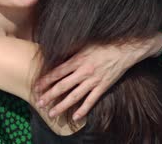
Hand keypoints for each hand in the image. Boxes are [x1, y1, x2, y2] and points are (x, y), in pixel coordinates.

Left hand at [33, 36, 161, 120]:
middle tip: (39, 103)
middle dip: (49, 96)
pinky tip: (75, 117)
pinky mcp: (103, 87)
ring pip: (74, 96)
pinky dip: (83, 109)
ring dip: (62, 106)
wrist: (125, 49)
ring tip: (52, 113)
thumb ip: (70, 51)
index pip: (57, 72)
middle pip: (62, 86)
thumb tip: (56, 52)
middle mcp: (83, 72)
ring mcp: (93, 81)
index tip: (36, 87)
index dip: (45, 81)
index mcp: (77, 60)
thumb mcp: (84, 44)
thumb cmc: (103, 44)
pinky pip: (91, 100)